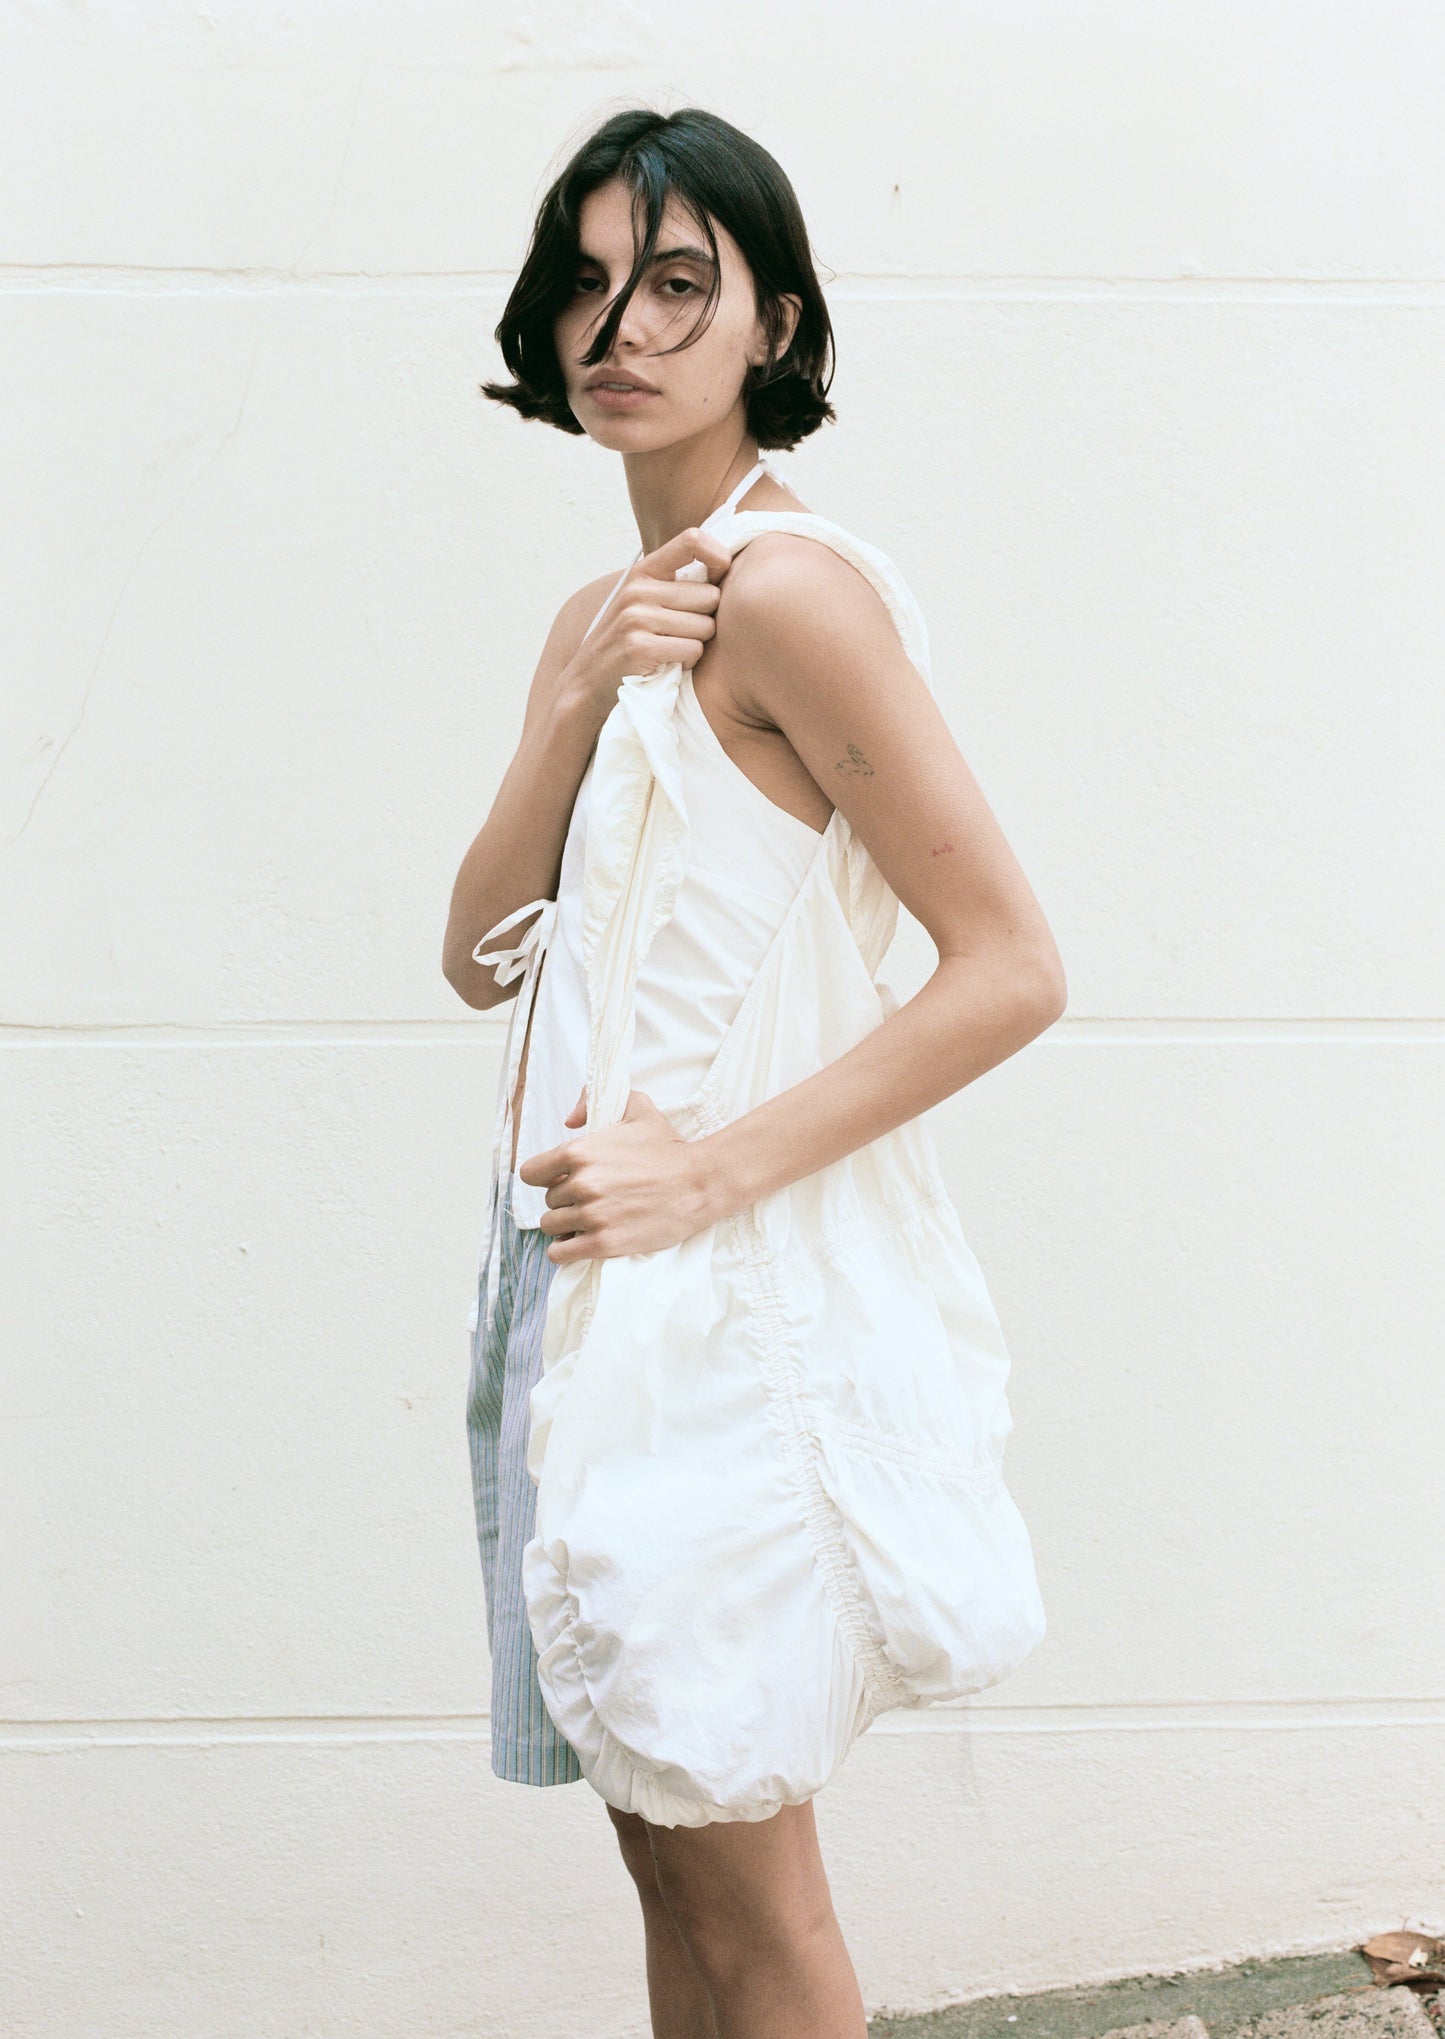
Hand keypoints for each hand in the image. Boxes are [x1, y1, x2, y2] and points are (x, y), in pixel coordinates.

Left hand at [517, 1088, 724, 1263]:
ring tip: (588, 1222)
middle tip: (589, 1201)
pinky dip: (565, 1251)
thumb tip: (569, 1120)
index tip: (561, 1181)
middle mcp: (580, 1184)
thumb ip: (594, 1100)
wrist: (699, 1183)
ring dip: (566, 1226)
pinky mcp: (603, 1244)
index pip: (531, 1173)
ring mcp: (591, 1216)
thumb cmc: (669, 1148)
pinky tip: (579, 1244)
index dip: (545, 1177)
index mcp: (579, 1152)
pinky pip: (560, 1253)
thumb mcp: (636, 1108)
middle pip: (548, 1201)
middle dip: (565, 1201)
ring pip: (552, 1227)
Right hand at [559, 526, 732, 725]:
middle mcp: (638, 590)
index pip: (692, 540)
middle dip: (706, 619)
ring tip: (672, 649)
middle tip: (683, 633)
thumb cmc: (626, 643)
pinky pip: (693, 650)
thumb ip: (675, 584)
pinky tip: (669, 664)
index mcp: (643, 572)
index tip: (722, 577)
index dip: (719, 557)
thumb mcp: (642, 603)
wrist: (587, 683)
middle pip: (710, 596)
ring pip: (705, 626)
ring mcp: (637, 617)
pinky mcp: (640, 646)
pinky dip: (688, 662)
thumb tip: (727, 565)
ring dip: (697, 644)